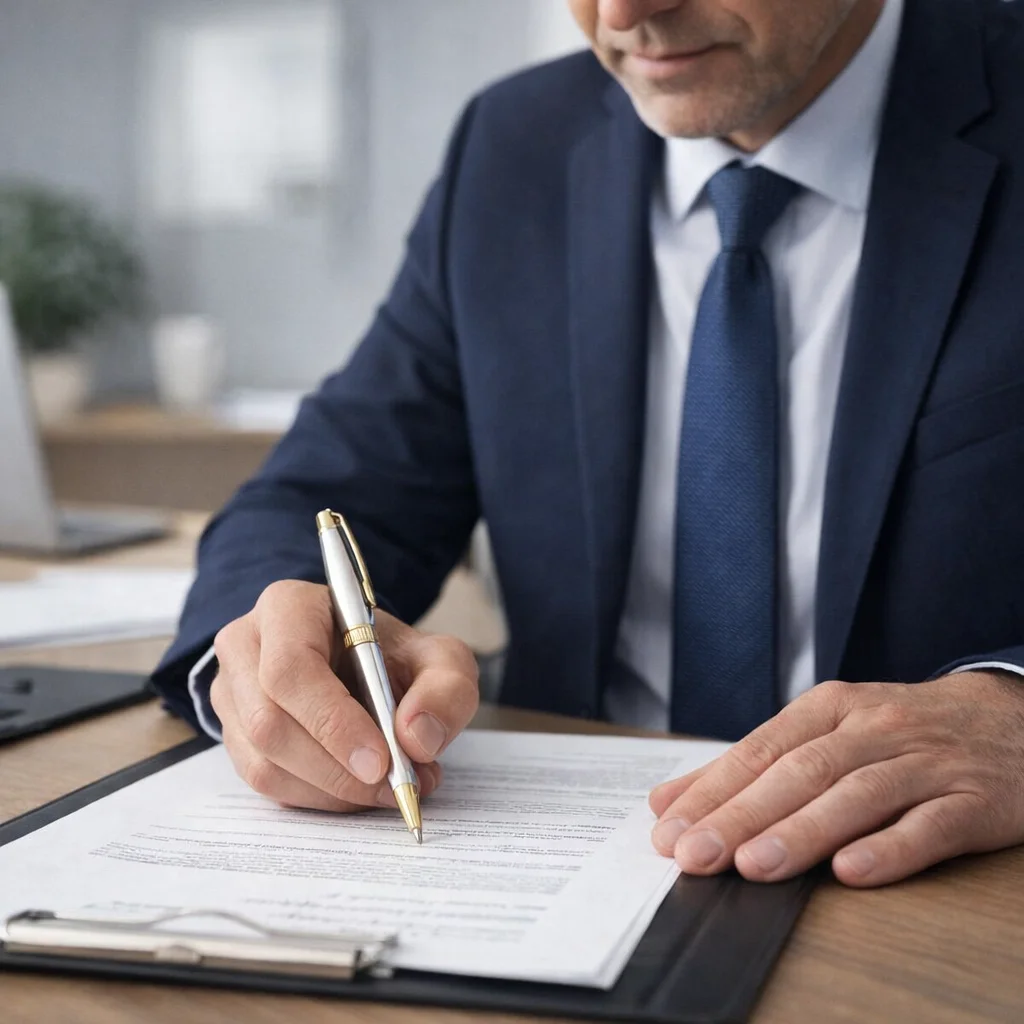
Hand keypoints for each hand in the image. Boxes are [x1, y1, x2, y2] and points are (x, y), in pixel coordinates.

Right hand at [210, 579, 478, 811]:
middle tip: (395, 787)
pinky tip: (356, 790)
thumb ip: (445, 689)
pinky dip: (317, 798)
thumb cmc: (392, 656)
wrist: (362, 662)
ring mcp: (230, 692)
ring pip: (263, 762)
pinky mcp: (232, 734)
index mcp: (288, 607)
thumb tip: (416, 738)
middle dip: (336, 769)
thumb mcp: (439, 658)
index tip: (380, 763)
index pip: (291, 669)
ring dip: (330, 791)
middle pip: (270, 722)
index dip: (332, 722)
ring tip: (388, 789)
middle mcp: (246, 645)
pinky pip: (264, 782)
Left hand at [648, 672, 1023, 886]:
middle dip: (742, 815)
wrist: (1012, 719)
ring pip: (857, 794)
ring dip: (803, 832)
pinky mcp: (975, 800)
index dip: (713, 790)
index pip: (761, 750)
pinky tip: (852, 871)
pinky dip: (891, 847)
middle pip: (800, 771)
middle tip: (695, 855)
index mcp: (830, 709)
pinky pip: (931, 825)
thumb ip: (751, 767)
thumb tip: (668, 802)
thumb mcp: (828, 729)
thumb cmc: (900, 731)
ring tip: (755, 866)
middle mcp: (874, 729)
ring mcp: (926, 763)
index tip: (670, 830)